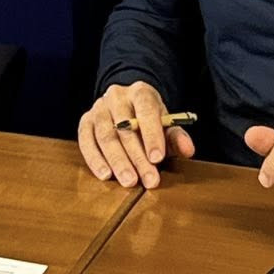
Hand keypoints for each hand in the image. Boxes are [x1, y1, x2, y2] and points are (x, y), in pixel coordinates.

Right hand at [78, 81, 194, 189]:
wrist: (126, 107)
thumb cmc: (148, 120)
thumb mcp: (165, 124)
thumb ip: (176, 137)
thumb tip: (188, 150)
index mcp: (140, 92)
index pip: (146, 110)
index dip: (152, 135)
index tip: (157, 158)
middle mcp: (116, 96)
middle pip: (125, 128)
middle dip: (138, 157)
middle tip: (148, 180)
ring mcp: (98, 108)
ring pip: (106, 136)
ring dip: (118, 161)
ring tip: (129, 181)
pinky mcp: (85, 122)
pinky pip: (86, 141)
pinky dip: (95, 159)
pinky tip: (105, 175)